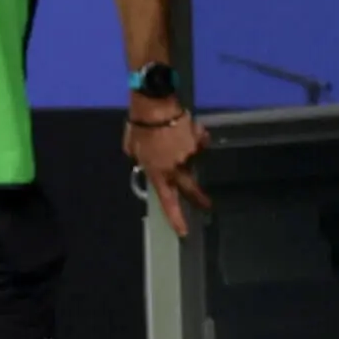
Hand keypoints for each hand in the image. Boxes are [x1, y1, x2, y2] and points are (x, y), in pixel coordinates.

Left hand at [124, 100, 211, 237]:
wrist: (154, 106)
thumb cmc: (138, 128)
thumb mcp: (132, 149)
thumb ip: (141, 160)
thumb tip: (144, 162)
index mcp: (157, 172)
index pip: (168, 201)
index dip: (176, 217)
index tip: (184, 231)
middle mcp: (176, 167)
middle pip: (190, 188)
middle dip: (199, 198)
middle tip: (207, 205)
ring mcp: (190, 154)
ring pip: (191, 157)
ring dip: (184, 150)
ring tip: (171, 135)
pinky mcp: (200, 140)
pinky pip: (199, 141)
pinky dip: (193, 136)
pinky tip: (184, 127)